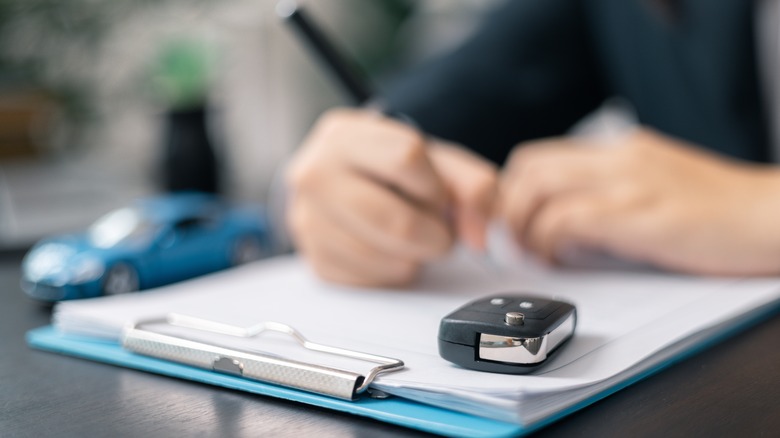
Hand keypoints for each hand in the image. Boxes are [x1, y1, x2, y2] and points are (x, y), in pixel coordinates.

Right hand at [286, 108, 496, 286]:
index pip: (406, 158)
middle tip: (436, 230)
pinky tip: (389, 250)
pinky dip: (393, 272)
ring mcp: (307, 220)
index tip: (435, 195)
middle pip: (396, 221)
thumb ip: (473, 186)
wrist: (350, 186)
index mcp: (344, 135)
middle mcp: (314, 174)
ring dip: (414, 256)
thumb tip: (480, 235)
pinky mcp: (315, 261)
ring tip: (410, 237)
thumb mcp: (437, 161)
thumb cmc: (393, 172)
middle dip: (434, 235)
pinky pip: (372, 281)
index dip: (435, 186)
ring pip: (386, 258)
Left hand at [499, 127, 779, 275]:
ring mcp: (630, 183)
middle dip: (508, 208)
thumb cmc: (720, 212)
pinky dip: (551, 241)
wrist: (775, 216)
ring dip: (525, 226)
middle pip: (528, 168)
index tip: (513, 223)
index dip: (511, 191)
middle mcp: (619, 158)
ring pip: (540, 189)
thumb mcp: (657, 186)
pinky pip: (569, 219)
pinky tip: (562, 258)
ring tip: (535, 254)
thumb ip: (612, 193)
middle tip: (514, 242)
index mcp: (621, 150)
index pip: (538, 156)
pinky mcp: (641, 215)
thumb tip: (565, 222)